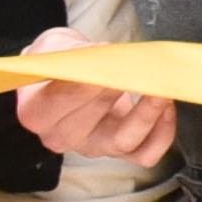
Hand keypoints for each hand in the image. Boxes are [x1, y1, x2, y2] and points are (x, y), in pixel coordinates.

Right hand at [14, 20, 180, 171]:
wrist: (65, 76)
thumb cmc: (58, 62)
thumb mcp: (55, 47)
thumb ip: (74, 52)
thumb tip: (100, 54)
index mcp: (35, 112)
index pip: (60, 99)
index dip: (87, 81)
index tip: (108, 61)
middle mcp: (60, 136)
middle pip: (93, 120)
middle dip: (120, 88)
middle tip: (139, 67)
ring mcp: (90, 147)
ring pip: (123, 141)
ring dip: (147, 113)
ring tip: (159, 87)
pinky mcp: (117, 151)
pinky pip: (145, 154)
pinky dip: (161, 133)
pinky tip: (165, 107)